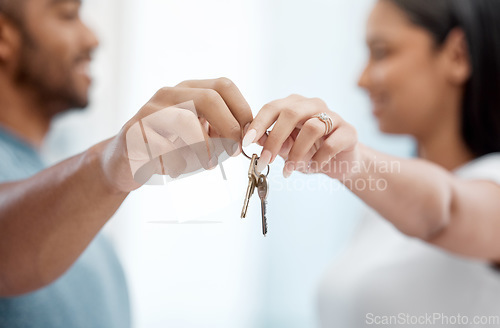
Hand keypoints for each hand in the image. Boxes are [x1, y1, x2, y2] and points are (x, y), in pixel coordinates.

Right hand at [101, 78, 252, 191]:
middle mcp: (169, 94)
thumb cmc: (169, 149)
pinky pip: (163, 146)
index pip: (224, 86)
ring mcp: (150, 110)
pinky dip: (177, 162)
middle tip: (233, 152)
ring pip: (186, 121)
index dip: (242, 110)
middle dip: (228, 127)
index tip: (248, 137)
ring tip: (208, 166)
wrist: (125, 161)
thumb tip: (247, 137)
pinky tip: (177, 170)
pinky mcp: (134, 132)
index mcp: (189, 91)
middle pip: (209, 98)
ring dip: (204, 148)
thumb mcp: (198, 137)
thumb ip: (220, 133)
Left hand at [242, 94, 359, 179]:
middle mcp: (313, 105)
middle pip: (291, 113)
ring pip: (312, 127)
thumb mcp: (285, 149)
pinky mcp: (349, 131)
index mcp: (294, 105)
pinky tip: (314, 167)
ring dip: (297, 153)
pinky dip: (318, 160)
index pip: (272, 107)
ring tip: (289, 170)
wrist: (341, 163)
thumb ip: (271, 142)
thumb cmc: (309, 153)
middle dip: (275, 139)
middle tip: (265, 161)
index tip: (246, 142)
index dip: (258, 124)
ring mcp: (333, 116)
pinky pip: (331, 144)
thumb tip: (255, 140)